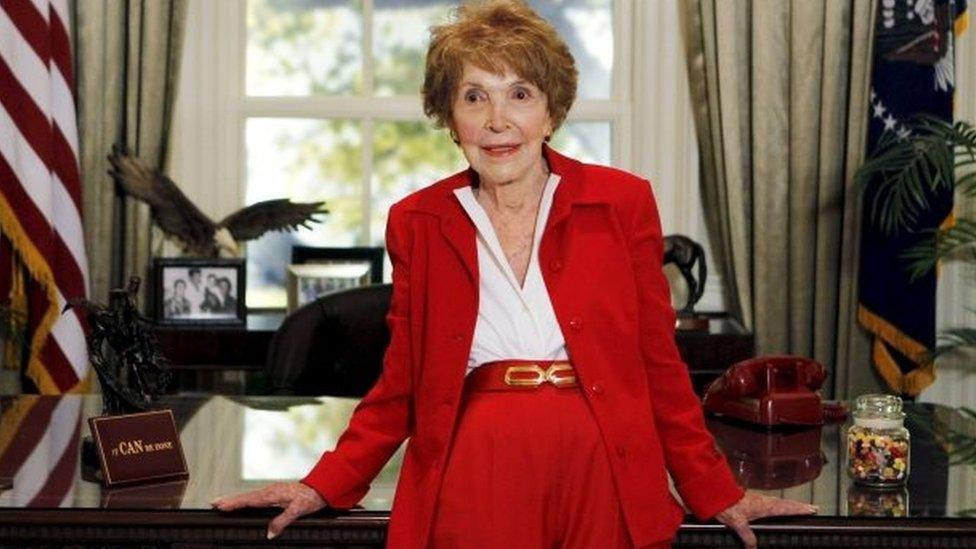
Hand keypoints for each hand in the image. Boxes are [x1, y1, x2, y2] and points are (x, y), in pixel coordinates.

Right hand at [211, 482, 326, 539]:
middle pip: (245, 496)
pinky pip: (255, 496)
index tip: (220, 505)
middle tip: (213, 503)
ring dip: (235, 499)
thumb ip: (283, 521)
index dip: (234, 503)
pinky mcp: (274, 493)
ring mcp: (271, 491)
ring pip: (249, 496)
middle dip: (229, 500)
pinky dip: (245, 499)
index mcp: (272, 494)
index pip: (249, 500)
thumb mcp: (298, 511)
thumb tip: (269, 534)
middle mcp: (270, 491)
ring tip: (221, 503)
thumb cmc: (310, 498)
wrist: (320, 488)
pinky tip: (242, 503)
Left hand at [714, 491, 817, 548]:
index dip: (800, 509)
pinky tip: (775, 506)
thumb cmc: (728, 506)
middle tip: (812, 507)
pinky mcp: (752, 499)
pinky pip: (771, 501)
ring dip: (790, 504)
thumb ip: (748, 538)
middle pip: (786, 503)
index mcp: (765, 506)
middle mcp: (764, 501)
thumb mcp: (739, 524)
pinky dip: (779, 503)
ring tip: (798, 507)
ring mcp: (759, 499)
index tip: (812, 509)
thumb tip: (754, 548)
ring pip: (779, 501)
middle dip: (799, 506)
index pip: (788, 508)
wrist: (716, 494)